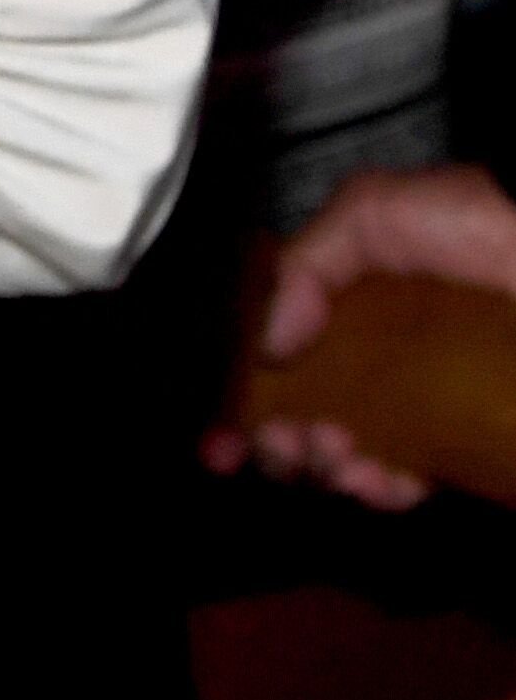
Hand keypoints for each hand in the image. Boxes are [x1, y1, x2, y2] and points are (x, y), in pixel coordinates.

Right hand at [203, 162, 515, 512]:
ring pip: (350, 455)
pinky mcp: (462, 438)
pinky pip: (409, 479)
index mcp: (353, 302)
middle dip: (276, 441)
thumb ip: (306, 263)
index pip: (282, 357)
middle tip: (278, 441)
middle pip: (306, 415)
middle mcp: (382, 355)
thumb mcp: (373, 210)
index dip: (245, 397)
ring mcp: (421, 401)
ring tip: (330, 452)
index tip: (218, 433)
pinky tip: (372, 477)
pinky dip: (379, 489)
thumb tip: (269, 340)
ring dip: (322, 466)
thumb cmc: (481, 217)